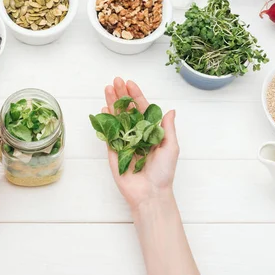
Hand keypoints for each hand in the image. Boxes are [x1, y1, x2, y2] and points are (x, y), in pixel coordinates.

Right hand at [103, 77, 178, 211]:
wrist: (149, 194)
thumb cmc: (164, 173)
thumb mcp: (171, 148)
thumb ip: (167, 128)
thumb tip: (171, 110)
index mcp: (150, 132)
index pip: (142, 109)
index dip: (136, 96)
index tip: (130, 84)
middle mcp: (136, 134)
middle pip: (127, 110)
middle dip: (121, 95)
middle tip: (115, 81)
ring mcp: (124, 141)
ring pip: (116, 118)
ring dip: (112, 103)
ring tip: (107, 89)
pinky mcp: (113, 151)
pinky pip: (108, 133)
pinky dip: (105, 121)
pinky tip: (104, 109)